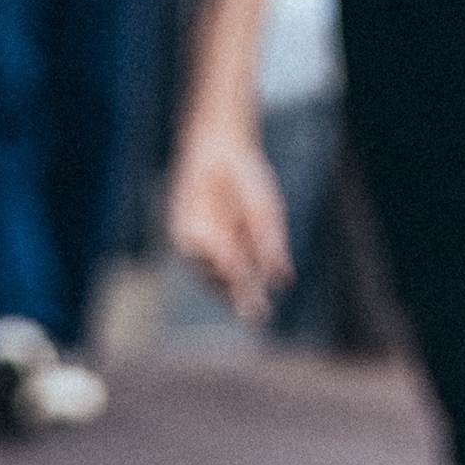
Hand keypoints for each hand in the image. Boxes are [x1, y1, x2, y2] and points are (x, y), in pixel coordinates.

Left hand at [166, 116, 291, 323]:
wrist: (221, 149)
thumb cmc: (248, 184)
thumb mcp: (266, 214)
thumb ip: (271, 246)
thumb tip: (282, 280)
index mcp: (243, 260)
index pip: (246, 290)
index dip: (252, 304)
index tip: (262, 315)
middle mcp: (218, 259)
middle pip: (226, 286)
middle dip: (236, 296)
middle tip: (248, 309)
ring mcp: (199, 247)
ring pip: (208, 270)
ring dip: (223, 269)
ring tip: (237, 266)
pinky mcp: (181, 232)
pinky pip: (191, 247)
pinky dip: (204, 249)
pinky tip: (219, 245)